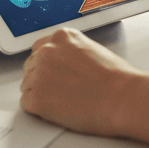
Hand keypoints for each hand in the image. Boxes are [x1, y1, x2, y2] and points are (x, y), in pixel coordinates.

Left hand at [20, 28, 137, 134]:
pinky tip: (57, 110)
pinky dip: (38, 110)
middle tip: (59, 92)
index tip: (53, 74)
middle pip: (30, 66)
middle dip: (41, 79)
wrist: (122, 98)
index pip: (40, 48)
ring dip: (40, 94)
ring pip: (26, 85)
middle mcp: (47, 51)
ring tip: (63, 102)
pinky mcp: (36, 98)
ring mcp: (39, 74)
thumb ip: (72, 52)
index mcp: (62, 37)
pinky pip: (26, 104)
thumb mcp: (93, 50)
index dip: (47, 64)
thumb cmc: (117, 78)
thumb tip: (64, 64)